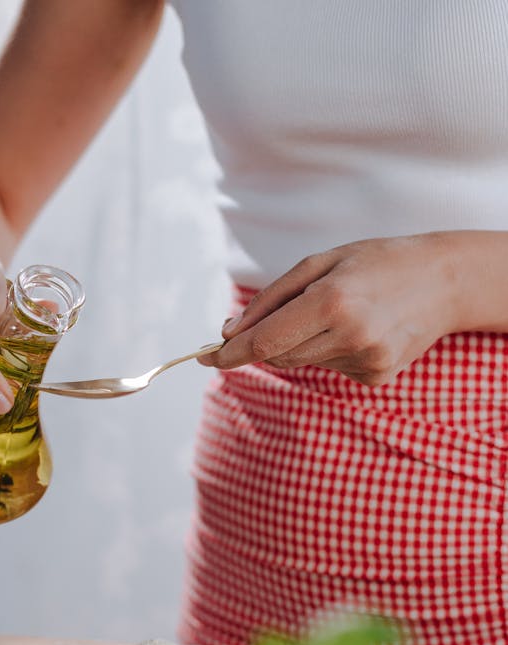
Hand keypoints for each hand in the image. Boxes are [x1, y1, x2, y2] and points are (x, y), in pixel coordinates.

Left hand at [199, 234, 459, 385]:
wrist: (444, 281)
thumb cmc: (376, 262)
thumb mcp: (321, 262)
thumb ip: (271, 299)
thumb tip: (229, 333)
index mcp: (333, 301)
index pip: (265, 341)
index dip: (230, 354)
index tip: (205, 358)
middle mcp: (350, 335)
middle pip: (278, 355)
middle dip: (265, 341)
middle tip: (278, 317)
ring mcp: (366, 361)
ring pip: (303, 362)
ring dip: (304, 341)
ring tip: (340, 312)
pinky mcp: (376, 377)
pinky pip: (330, 368)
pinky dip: (331, 350)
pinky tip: (360, 329)